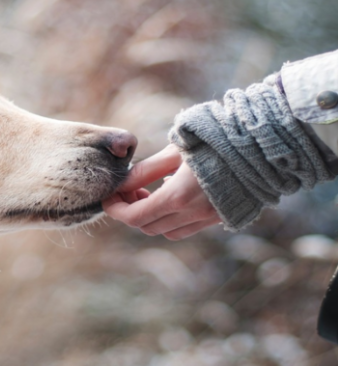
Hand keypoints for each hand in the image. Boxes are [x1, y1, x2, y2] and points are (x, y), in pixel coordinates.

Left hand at [102, 144, 221, 239]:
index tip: (108, 197)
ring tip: (149, 192)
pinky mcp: (222, 218)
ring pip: (167, 231)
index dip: (116, 209)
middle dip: (131, 211)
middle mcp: (194, 214)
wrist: (262, 145)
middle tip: (128, 190)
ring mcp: (210, 219)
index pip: (134, 216)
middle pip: (148, 227)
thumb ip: (146, 170)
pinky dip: (172, 218)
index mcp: (179, 197)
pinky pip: (187, 228)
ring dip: (152, 217)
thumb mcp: (175, 151)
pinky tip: (171, 195)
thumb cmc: (215, 140)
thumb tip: (122, 183)